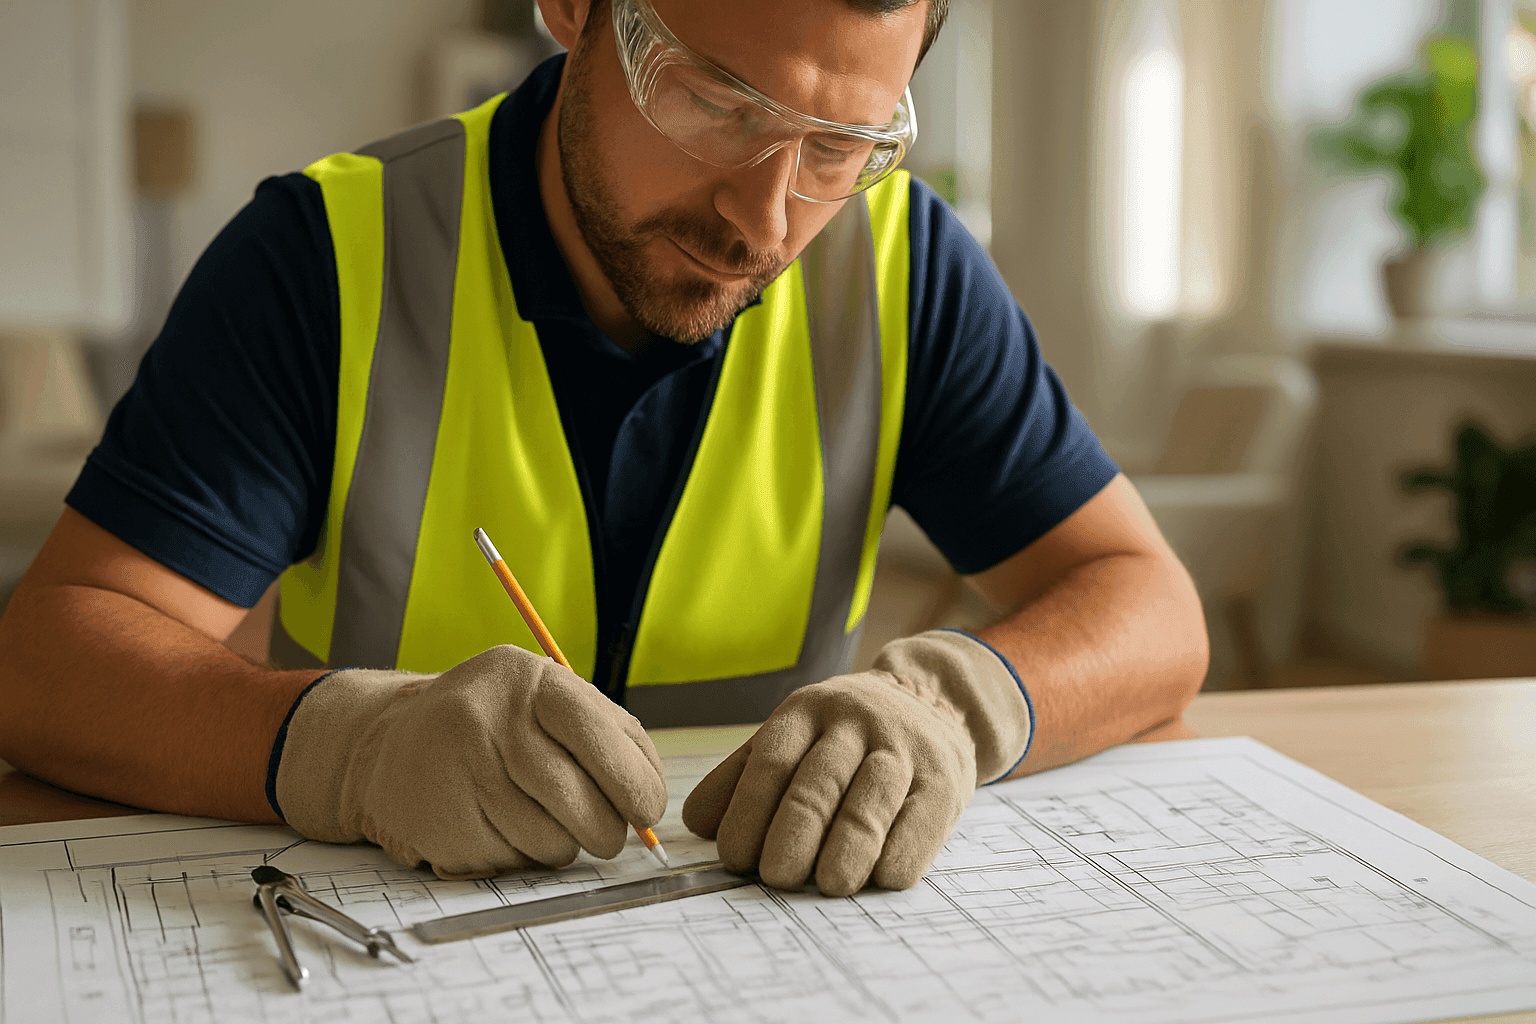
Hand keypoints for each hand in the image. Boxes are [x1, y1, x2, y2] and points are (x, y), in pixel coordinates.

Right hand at [274, 645, 666, 878]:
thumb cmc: (497, 725)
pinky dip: (521, 857)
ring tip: (548, 824)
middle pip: (573, 796)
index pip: (595, 733)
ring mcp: (454, 769)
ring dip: (563, 845)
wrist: (394, 742)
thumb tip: (651, 803)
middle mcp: (485, 717)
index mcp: (526, 680)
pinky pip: (508, 860)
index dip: (632, 780)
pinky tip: (503, 829)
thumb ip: (609, 738)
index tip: (648, 810)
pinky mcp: (436, 820)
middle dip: (607, 829)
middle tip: (610, 836)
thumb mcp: (548, 702)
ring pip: (545, 838)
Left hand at [683, 631, 1031, 895]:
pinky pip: (922, 819)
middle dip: (794, 833)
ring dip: (848, 847)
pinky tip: (882, 877)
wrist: (934, 699)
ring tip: (830, 885)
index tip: (734, 857)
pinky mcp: (944, 779)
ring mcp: (903, 749)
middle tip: (776, 877)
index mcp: (807, 711)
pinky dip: (902, 852)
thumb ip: (743, 774)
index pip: (772, 759)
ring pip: (871, 800)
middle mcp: (855, 723)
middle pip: (819, 781)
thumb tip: (699, 824)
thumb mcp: (793, 735)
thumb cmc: (845, 735)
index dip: (750, 810)